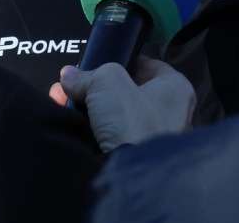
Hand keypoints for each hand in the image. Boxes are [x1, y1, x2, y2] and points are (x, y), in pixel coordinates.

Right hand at [48, 57, 195, 151]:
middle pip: (126, 92)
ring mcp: (154, 139)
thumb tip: (69, 76)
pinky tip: (70, 125)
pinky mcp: (137, 159)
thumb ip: (88, 74)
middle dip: (94, 89)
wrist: (131, 178)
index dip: (120, 61)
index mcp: (176, 89)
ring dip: (88, 109)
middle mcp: (171, 114)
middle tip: (72, 86)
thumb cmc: (132, 121)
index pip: (148, 65)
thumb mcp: (107, 82)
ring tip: (62, 102)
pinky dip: (90, 131)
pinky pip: (110, 138)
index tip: (97, 63)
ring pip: (115, 116)